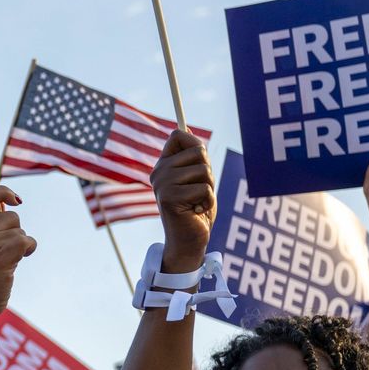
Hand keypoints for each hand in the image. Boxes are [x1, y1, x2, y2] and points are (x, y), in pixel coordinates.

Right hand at [0, 185, 36, 348]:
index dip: (2, 191)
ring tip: (8, 259)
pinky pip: (26, 241)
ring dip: (21, 243)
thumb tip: (10, 202)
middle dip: (15, 231)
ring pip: (20, 230)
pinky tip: (18, 261)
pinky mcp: (0, 257)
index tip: (16, 199)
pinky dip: (28, 250)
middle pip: (11, 216)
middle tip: (4, 249)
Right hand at [152, 129, 215, 268]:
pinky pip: (204, 189)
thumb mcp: (196, 177)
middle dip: (208, 172)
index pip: (178, 135)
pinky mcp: (169, 198)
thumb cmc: (196, 208)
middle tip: (197, 191)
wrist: (189, 240)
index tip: (195, 165)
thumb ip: (192, 156)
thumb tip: (182, 128)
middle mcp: (158, 171)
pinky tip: (196, 211)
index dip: (195, 146)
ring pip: (204, 170)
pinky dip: (208, 202)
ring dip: (209, 188)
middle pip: (199, 151)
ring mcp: (162, 184)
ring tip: (196, 202)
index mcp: (163, 164)